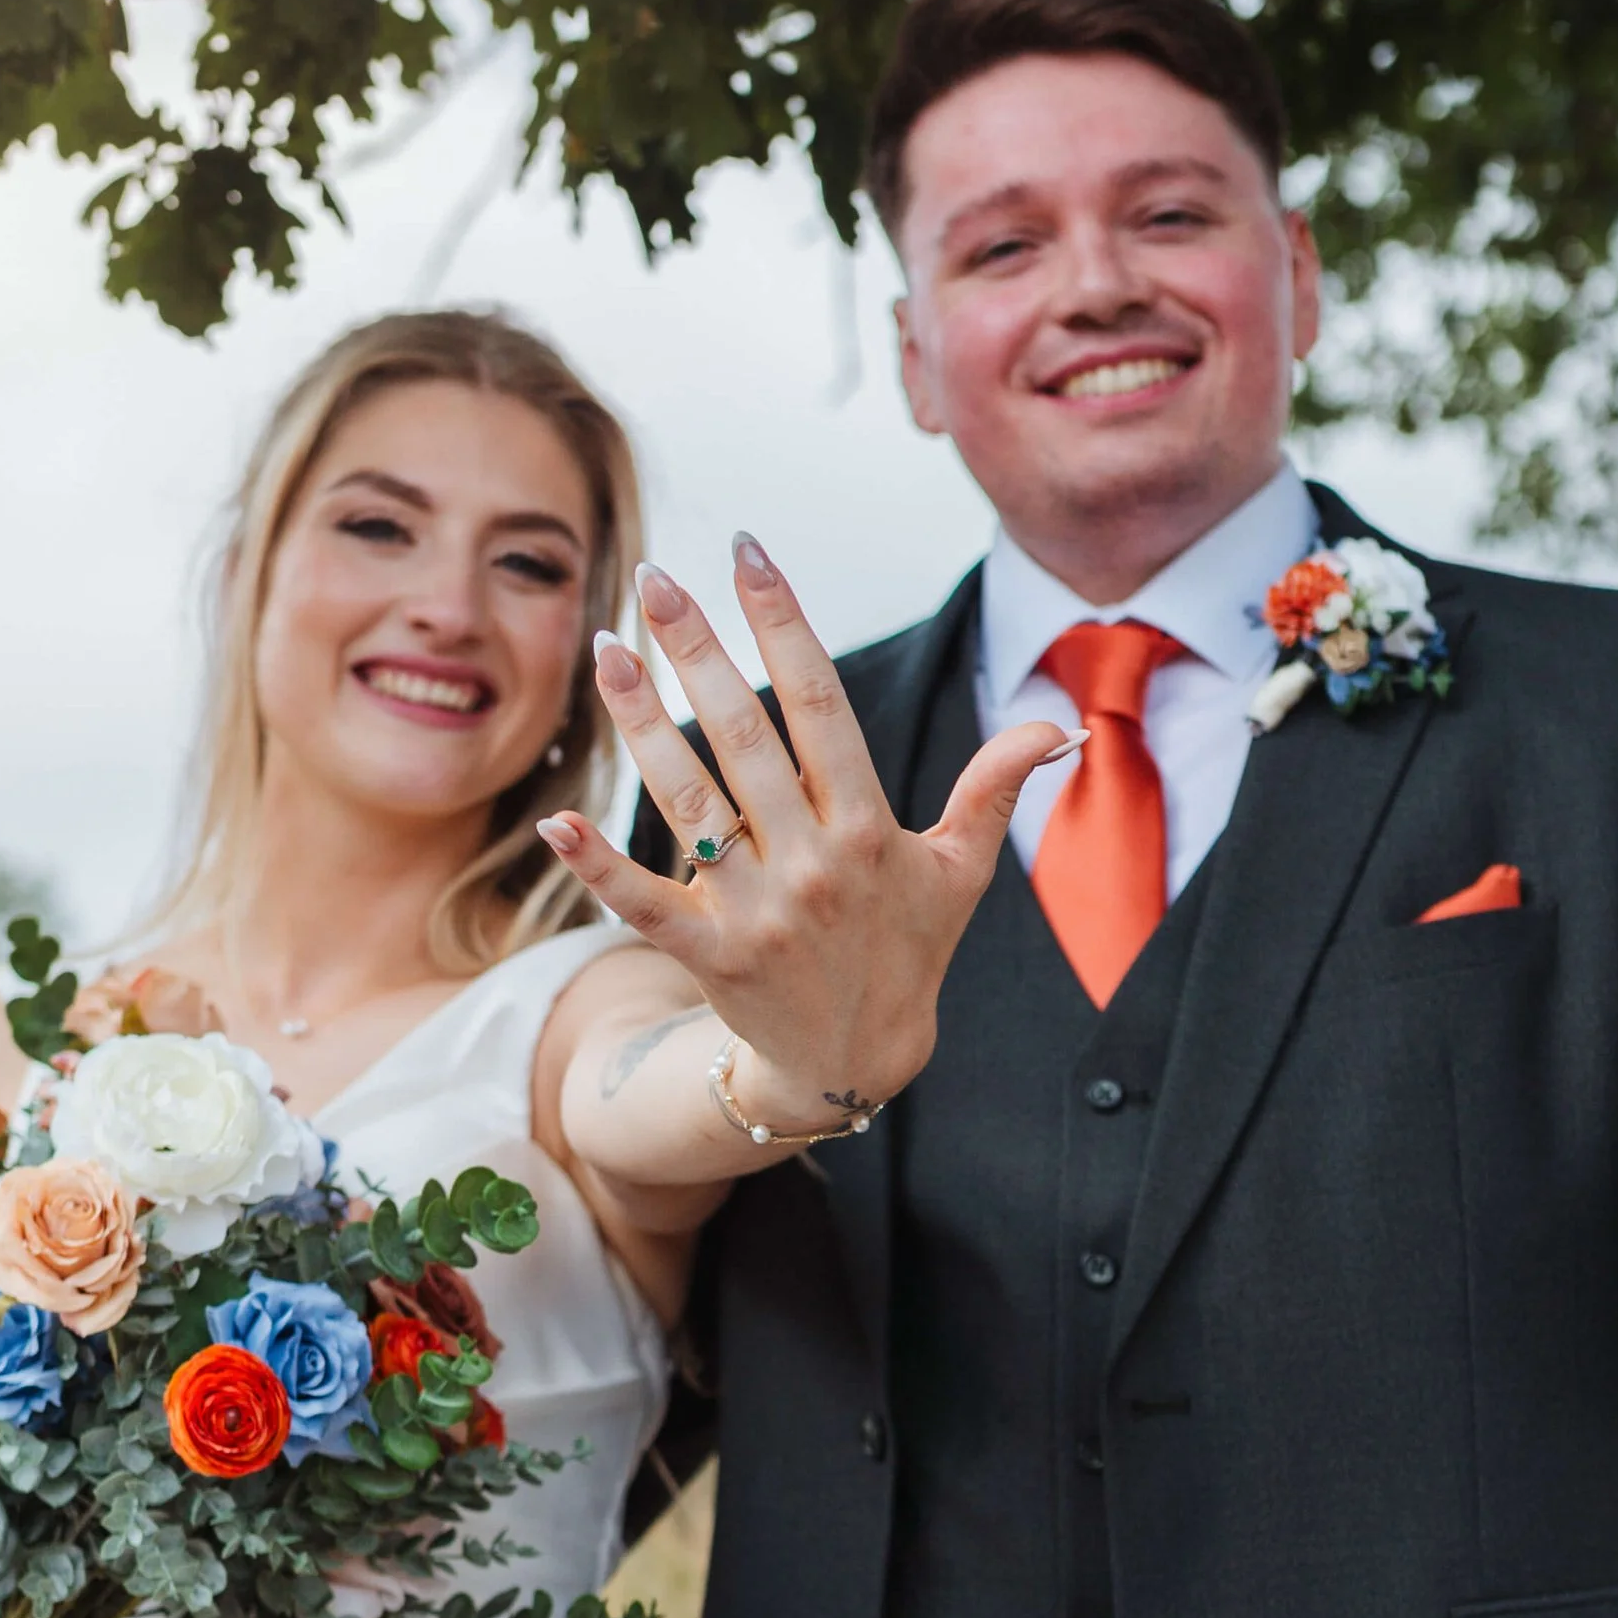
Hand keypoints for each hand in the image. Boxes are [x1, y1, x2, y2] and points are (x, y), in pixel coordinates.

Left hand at [537, 537, 1072, 1128]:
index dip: (784, 624)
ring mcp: (757, 912)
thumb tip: (1060, 728)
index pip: (821, 704)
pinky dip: (598, 864)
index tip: (749, 554)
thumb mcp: (960, 870)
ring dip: (642, 724)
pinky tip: (558, 816)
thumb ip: (995, 788)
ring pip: (688, 801)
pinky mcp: (709, 956)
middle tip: (656, 578)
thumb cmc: (906, 949)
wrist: (856, 1064)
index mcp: (869, 828)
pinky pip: (644, 903)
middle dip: (699, 651)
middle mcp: (812, 863)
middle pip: (747, 738)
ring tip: (607, 651)